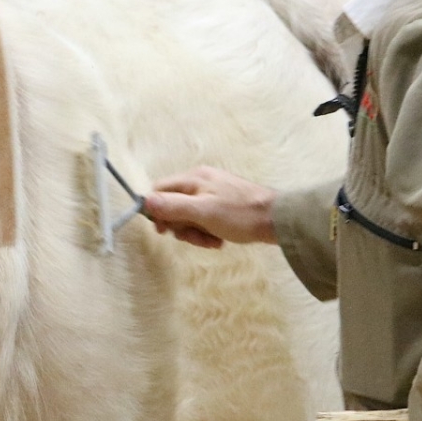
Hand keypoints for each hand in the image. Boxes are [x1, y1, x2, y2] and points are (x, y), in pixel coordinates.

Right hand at [142, 166, 278, 249]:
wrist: (276, 219)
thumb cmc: (240, 215)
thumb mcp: (203, 212)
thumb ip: (174, 206)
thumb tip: (145, 201)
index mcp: (193, 179)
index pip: (159, 191)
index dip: (157, 212)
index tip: (165, 231)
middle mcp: (200, 182)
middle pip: (173, 206)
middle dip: (181, 227)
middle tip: (196, 238)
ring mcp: (212, 193)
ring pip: (189, 216)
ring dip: (196, 233)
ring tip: (212, 241)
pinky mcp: (222, 205)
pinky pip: (203, 220)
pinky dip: (207, 232)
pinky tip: (219, 240)